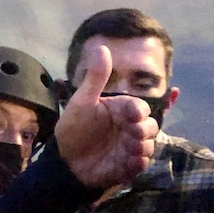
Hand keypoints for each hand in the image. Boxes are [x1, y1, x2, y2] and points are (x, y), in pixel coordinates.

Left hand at [55, 44, 157, 187]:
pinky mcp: (128, 166)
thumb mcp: (82, 102)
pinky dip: (137, 162)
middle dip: (143, 130)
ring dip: (141, 147)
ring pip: (148, 145)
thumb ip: (95, 77)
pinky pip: (141, 164)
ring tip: (126, 149)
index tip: (132, 115)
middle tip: (131, 133)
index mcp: (120, 110)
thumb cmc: (73, 128)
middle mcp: (128, 128)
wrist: (64, 160)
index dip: (138, 111)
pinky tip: (128, 162)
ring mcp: (129, 147)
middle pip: (149, 126)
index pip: (139, 107)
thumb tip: (102, 47)